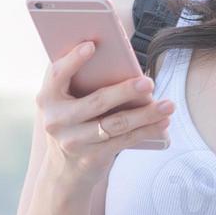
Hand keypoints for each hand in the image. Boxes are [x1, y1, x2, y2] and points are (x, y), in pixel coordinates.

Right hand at [36, 41, 174, 183]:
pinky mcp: (90, 158)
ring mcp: (73, 141)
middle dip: (125, 91)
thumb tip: (120, 56)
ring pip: (115, 124)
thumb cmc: (74, 121)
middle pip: (96, 102)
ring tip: (168, 104)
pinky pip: (124, 141)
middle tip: (149, 82)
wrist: (65, 170)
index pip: (57, 74)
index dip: (73, 59)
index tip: (92, 45)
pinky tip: (163, 122)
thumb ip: (81, 80)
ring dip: (146, 114)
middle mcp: (56, 120)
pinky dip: (146, 130)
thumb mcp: (67, 101)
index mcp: (47, 98)